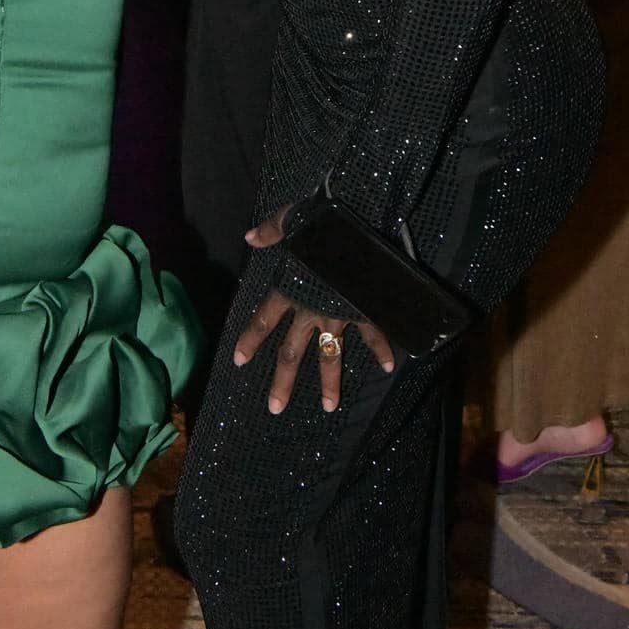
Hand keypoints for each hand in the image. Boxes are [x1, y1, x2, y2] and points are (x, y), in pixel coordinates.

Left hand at [236, 209, 394, 412]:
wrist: (356, 225)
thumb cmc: (320, 222)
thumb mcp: (291, 220)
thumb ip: (272, 231)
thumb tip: (249, 236)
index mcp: (288, 290)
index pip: (263, 319)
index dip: (251, 340)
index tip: (239, 361)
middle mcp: (309, 309)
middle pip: (291, 352)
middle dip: (282, 381)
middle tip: (274, 408)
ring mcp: (336, 314)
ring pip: (330, 355)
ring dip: (329, 382)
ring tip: (328, 407)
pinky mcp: (361, 311)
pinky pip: (372, 334)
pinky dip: (382, 349)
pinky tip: (390, 366)